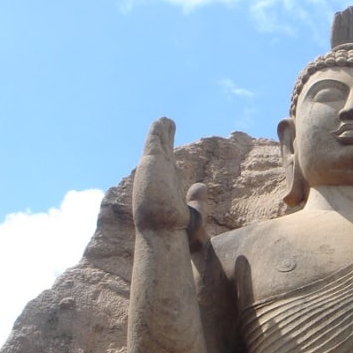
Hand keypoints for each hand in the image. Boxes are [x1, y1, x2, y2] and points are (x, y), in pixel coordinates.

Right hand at [132, 117, 189, 231]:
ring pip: (157, 145)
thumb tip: (201, 185)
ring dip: (161, 132)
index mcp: (166, 189)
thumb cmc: (175, 230)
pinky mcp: (151, 162)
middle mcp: (157, 178)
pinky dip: (158, 130)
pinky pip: (154, 141)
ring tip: (166, 119)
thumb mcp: (193, 214)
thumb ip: (197, 201)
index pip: (168, 170)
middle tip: (168, 125)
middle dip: (165, 140)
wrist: (163, 232)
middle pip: (161, 154)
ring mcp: (153, 169)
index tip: (170, 154)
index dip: (169, 160)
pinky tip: (163, 120)